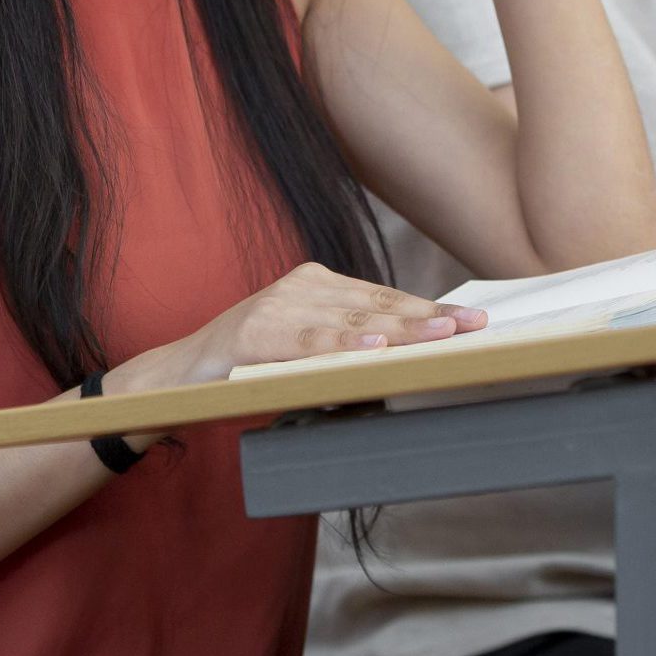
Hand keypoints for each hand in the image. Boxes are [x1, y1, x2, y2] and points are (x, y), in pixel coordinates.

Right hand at [111, 262, 486, 397]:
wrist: (183, 373)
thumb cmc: (252, 366)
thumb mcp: (307, 350)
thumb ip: (348, 348)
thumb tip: (408, 362)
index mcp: (316, 283)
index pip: (383, 296)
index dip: (427, 307)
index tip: (470, 318)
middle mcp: (300, 285)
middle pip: (375, 304)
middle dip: (426, 316)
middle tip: (471, 325)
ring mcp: (277, 305)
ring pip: (349, 320)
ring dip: (399, 329)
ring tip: (439, 334)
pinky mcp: (256, 332)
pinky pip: (308, 342)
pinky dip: (343, 346)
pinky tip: (374, 348)